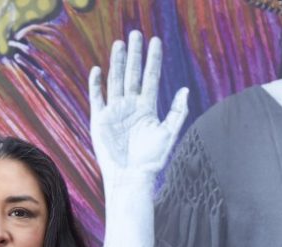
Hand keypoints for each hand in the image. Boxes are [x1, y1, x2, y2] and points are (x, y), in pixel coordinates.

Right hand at [89, 30, 188, 184]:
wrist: (131, 177)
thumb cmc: (152, 160)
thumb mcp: (169, 134)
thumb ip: (177, 112)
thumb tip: (184, 89)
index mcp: (147, 108)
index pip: (150, 77)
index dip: (153, 60)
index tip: (156, 41)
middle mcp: (130, 106)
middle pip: (132, 74)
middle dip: (134, 55)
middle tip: (136, 34)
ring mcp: (115, 112)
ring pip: (116, 81)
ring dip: (117, 63)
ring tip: (120, 43)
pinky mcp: (100, 120)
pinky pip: (97, 98)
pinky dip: (96, 84)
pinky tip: (98, 69)